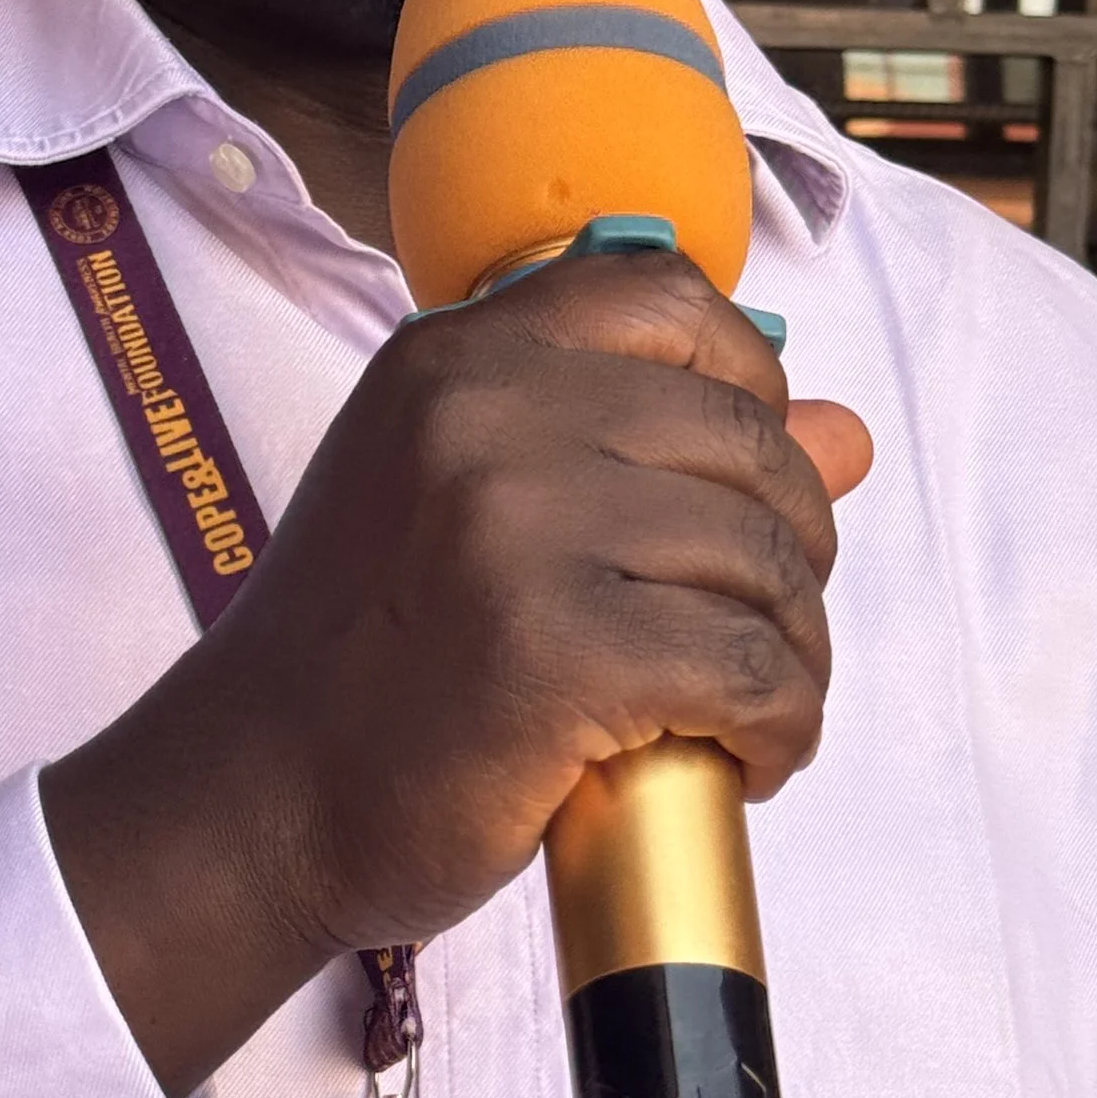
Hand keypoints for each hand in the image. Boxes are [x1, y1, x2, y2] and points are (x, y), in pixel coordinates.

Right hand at [41, 246, 870, 1095]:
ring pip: (765, 561)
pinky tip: (741, 760)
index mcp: (455, 358)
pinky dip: (781, 726)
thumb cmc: (359, 661)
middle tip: (745, 635)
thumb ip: (644, 450)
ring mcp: (517, 527)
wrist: (251, 798)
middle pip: (747, 443)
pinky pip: (752, 669)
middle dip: (789, 550)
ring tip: (741, 711)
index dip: (745, 384)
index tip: (731, 480)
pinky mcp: (556, 650)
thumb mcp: (467, 508)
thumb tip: (845, 435)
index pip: (672, 298)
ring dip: (791, 651)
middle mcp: (485, 414)